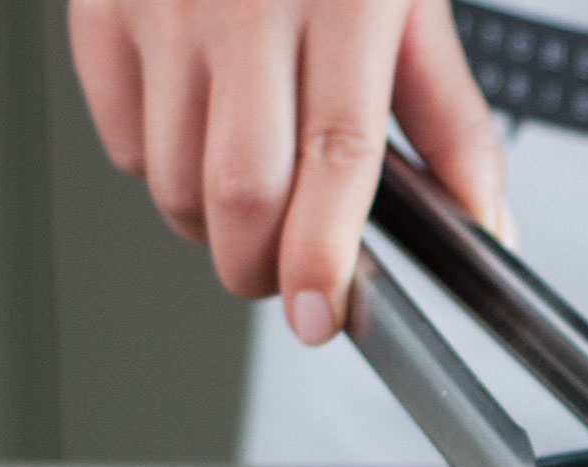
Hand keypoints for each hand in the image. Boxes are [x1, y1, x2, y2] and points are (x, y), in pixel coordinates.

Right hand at [69, 0, 507, 344]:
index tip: (322, 314)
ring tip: (252, 188)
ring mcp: (165, 5)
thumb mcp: (411, 8)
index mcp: (344, 0)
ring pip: (172, 182)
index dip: (323, 253)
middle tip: (290, 274)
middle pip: (240, 190)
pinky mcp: (101, 9)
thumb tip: (486, 229)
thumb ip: (454, 126)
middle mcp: (247, 1)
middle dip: (262, 267)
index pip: (336, 155)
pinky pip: (122, 143)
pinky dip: (159, 169)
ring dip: (214, 227)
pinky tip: (199, 128)